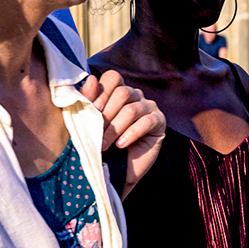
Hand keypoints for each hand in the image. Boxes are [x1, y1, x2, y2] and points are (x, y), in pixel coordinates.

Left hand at [80, 71, 165, 193]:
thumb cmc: (101, 143)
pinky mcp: (160, 122)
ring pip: (132, 109)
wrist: (117, 170)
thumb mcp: (89, 121)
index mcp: (117, 91)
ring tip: (105, 145)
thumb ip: (88, 100)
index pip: (113, 77)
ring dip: (115, 129)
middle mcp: (135, 96)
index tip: (93, 110)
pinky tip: (121, 145)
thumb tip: (91, 79)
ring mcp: (149, 107)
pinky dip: (131, 134)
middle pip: (123, 92)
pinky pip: (147, 121)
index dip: (102, 90)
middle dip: (106, 115)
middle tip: (96, 134)